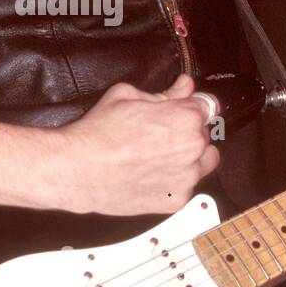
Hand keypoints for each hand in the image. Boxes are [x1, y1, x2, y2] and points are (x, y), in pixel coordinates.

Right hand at [55, 73, 220, 215]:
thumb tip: (185, 86)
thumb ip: (165, 92)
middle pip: (205, 135)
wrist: (77, 169)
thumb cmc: (98, 133)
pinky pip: (187, 187)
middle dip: (187, 132)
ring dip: (188, 158)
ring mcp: (187, 177)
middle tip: (159, 135)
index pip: (208, 106)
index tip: (183, 111)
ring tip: (158, 157)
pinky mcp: (176, 200)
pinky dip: (175, 182)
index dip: (191, 107)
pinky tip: (152, 175)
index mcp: (185, 117)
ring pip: (202, 163)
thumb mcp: (127, 95)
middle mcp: (193, 147)